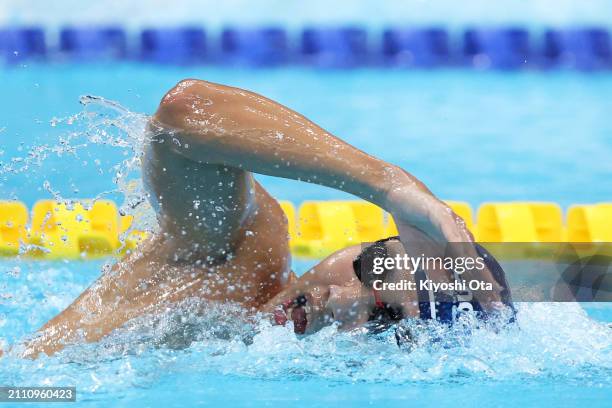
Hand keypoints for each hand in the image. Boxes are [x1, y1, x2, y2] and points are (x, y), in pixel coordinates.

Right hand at [384, 183, 502, 305]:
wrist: (401, 200)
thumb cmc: (413, 228)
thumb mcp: (423, 258)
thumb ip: (436, 272)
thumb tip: (449, 290)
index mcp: (457, 249)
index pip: (472, 272)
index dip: (482, 289)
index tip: (492, 307)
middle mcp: (461, 238)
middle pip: (475, 264)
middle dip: (485, 284)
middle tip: (496, 303)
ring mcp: (454, 226)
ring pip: (467, 250)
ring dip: (477, 269)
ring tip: (487, 285)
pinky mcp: (442, 215)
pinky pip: (451, 233)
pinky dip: (458, 245)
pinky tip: (464, 258)